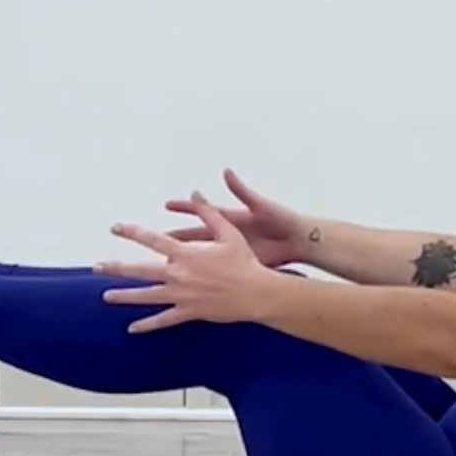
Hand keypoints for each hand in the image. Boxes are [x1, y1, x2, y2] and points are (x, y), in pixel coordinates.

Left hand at [98, 193, 290, 331]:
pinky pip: (163, 320)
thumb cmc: (245, 262)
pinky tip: (132, 328)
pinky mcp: (189, 312)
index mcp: (186, 254)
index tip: (115, 228)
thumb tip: (195, 193)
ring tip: (106, 296)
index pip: (152, 240)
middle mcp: (178, 274)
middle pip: (140, 270)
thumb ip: (209, 213)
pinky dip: (147, 325)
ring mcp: (181, 296)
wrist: (256, 293)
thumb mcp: (229, 233)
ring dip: (124, 296)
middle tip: (97, 267)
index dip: (132, 232)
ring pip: (146, 296)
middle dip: (116, 268)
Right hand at [161, 170, 306, 267]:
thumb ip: (243, 190)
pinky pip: (218, 270)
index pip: (203, 212)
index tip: (167, 205)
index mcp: (232, 218)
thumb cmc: (282, 220)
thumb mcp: (260, 205)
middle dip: (177, 237)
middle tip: (156, 238)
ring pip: (203, 256)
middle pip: (197, 236)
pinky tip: (192, 282)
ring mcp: (232, 251)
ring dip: (187, 260)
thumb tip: (226, 172)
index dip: (186, 207)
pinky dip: (205, 275)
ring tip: (168, 265)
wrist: (299, 241)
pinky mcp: (239, 264)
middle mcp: (228, 235)